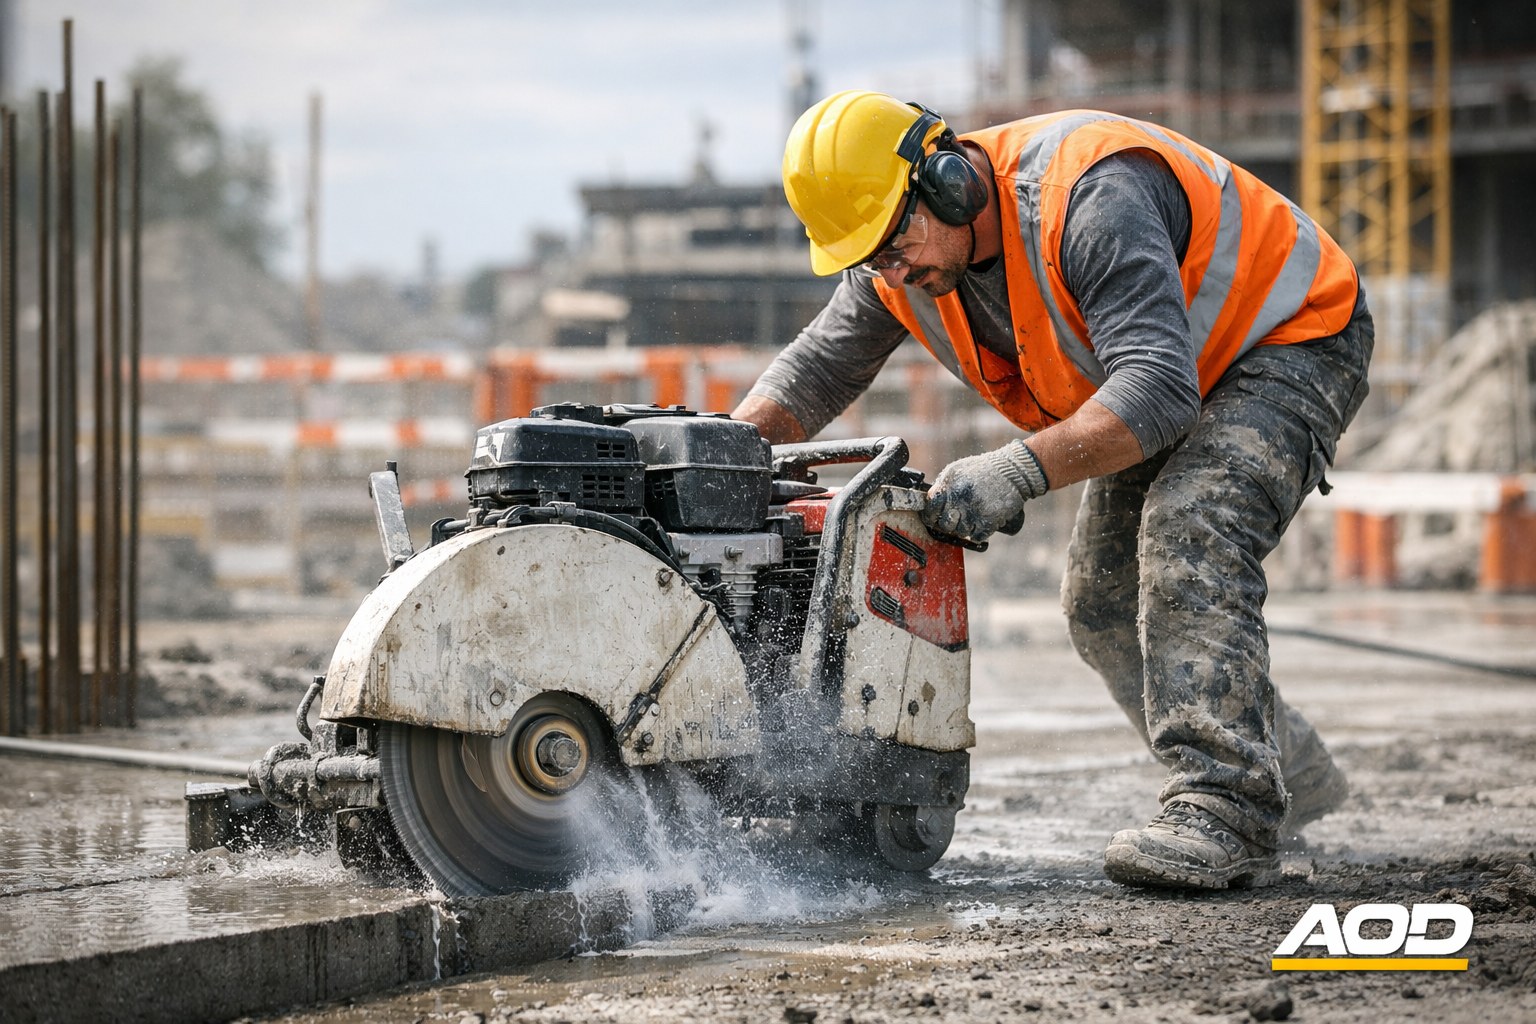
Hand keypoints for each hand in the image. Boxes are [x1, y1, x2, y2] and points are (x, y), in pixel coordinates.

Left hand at [921, 440, 1048, 544]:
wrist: (1013, 471)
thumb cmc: (983, 470)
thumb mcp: (957, 470)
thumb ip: (942, 485)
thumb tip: (929, 500)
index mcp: (950, 486)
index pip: (931, 508)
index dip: (931, 515)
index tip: (934, 517)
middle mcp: (960, 499)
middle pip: (945, 525)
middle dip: (949, 523)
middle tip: (956, 518)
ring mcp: (975, 511)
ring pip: (961, 532)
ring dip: (965, 527)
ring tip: (972, 516)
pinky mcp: (990, 521)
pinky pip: (976, 537)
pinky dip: (978, 533)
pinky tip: (981, 522)